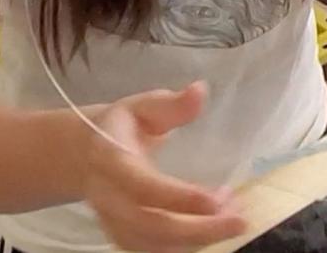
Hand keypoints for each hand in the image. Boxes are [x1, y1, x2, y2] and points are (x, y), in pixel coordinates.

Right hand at [83, 82, 246, 252]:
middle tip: (239, 220)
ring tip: (234, 218)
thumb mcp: (143, 106)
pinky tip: (215, 229)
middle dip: (197, 229)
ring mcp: (112, 222)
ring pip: (153, 244)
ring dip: (197, 238)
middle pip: (150, 224)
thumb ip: (171, 104)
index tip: (216, 199)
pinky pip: (153, 251)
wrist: (87, 154)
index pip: (141, 185)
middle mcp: (107, 197)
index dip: (178, 197)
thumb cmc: (123, 126)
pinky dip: (187, 246)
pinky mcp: (123, 237)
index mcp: (109, 159)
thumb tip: (201, 91)